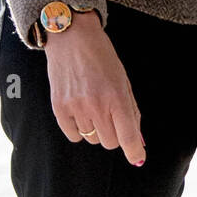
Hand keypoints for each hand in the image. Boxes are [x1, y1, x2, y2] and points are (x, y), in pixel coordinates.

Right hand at [45, 12, 144, 164]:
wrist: (72, 38)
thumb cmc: (102, 57)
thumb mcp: (123, 80)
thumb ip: (131, 110)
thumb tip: (137, 139)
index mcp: (117, 96)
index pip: (128, 136)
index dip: (135, 151)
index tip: (138, 158)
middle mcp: (96, 105)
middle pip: (110, 142)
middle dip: (116, 134)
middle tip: (112, 116)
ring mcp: (76, 108)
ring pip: (92, 138)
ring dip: (98, 128)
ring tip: (95, 106)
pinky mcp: (59, 109)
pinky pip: (73, 135)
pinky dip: (80, 128)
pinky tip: (81, 110)